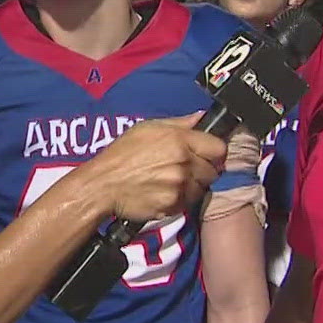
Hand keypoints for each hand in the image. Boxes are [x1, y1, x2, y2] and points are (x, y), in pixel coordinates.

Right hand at [79, 115, 226, 223]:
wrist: (103, 184)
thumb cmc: (122, 153)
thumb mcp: (148, 128)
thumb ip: (179, 123)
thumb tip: (201, 117)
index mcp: (179, 140)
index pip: (219, 148)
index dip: (214, 152)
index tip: (206, 155)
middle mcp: (183, 163)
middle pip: (213, 171)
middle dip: (203, 170)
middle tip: (186, 170)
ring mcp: (179, 186)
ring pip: (202, 189)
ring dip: (192, 187)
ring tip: (172, 182)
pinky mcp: (173, 206)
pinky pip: (187, 203)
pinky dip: (180, 200)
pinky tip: (164, 193)